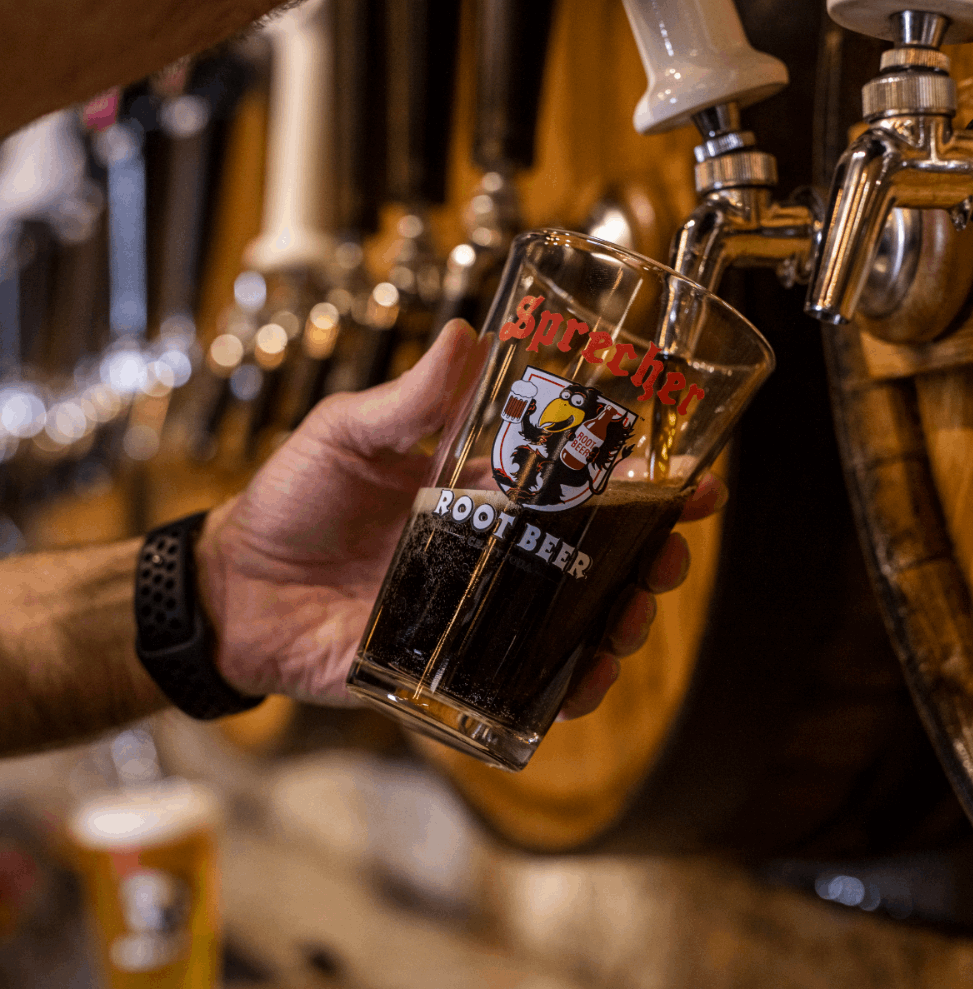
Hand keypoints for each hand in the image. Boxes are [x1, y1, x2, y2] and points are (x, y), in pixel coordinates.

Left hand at [196, 320, 725, 718]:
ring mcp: (474, 612)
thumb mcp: (348, 435)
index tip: (689, 480)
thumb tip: (467, 333)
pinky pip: (518, 682)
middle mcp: (488, 554)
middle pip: (589, 559)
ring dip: (618, 620)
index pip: (572, 486)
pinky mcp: (449, 665)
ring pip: (569, 622)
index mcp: (476, 494)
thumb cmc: (292, 502)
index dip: (634, 484)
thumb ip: (408, 400)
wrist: (236, 587)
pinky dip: (561, 686)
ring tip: (634, 614)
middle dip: (644, 557)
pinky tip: (586, 678)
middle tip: (670, 553)